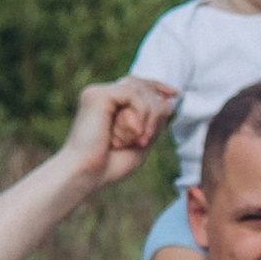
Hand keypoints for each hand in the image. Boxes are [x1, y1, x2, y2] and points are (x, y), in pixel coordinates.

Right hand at [63, 74, 175, 189]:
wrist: (85, 174)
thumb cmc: (109, 165)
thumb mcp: (141, 144)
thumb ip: (155, 124)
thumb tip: (169, 102)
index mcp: (109, 105)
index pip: (137, 84)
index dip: (157, 86)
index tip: (175, 94)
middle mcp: (102, 95)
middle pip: (141, 85)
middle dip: (155, 109)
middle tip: (147, 139)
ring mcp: (97, 93)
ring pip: (140, 89)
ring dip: (150, 115)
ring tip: (142, 141)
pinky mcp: (96, 95)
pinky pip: (132, 94)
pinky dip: (140, 113)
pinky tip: (136, 133)